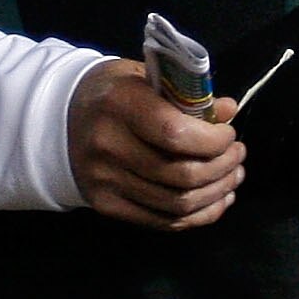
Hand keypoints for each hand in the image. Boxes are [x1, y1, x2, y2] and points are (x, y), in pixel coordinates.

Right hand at [67, 59, 242, 230]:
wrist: (60, 120)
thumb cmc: (114, 93)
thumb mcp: (145, 77)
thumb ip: (186, 94)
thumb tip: (228, 111)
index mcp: (119, 105)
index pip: (175, 134)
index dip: (213, 140)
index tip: (229, 134)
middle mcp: (108, 146)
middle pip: (181, 174)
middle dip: (223, 167)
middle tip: (238, 155)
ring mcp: (105, 181)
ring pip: (177, 203)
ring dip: (217, 192)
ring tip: (234, 175)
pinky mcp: (106, 206)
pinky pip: (163, 221)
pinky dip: (200, 214)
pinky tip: (218, 199)